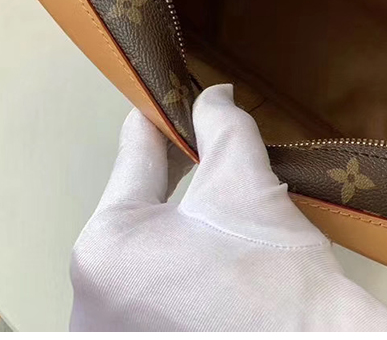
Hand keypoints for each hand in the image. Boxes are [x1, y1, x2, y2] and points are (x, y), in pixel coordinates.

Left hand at [70, 85, 386, 330]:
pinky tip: (207, 251)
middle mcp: (88, 302)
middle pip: (135, 211)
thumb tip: (213, 94)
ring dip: (173, 221)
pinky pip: (147, 289)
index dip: (159, 122)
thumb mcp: (245, 180)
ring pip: (142, 251)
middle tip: (205, 148)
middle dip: (172, 176)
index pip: (134, 161)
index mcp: (105, 250)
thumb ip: (221, 124)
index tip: (171, 99)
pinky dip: (173, 262)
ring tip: (210, 201)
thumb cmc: (274, 269)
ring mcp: (110, 332)